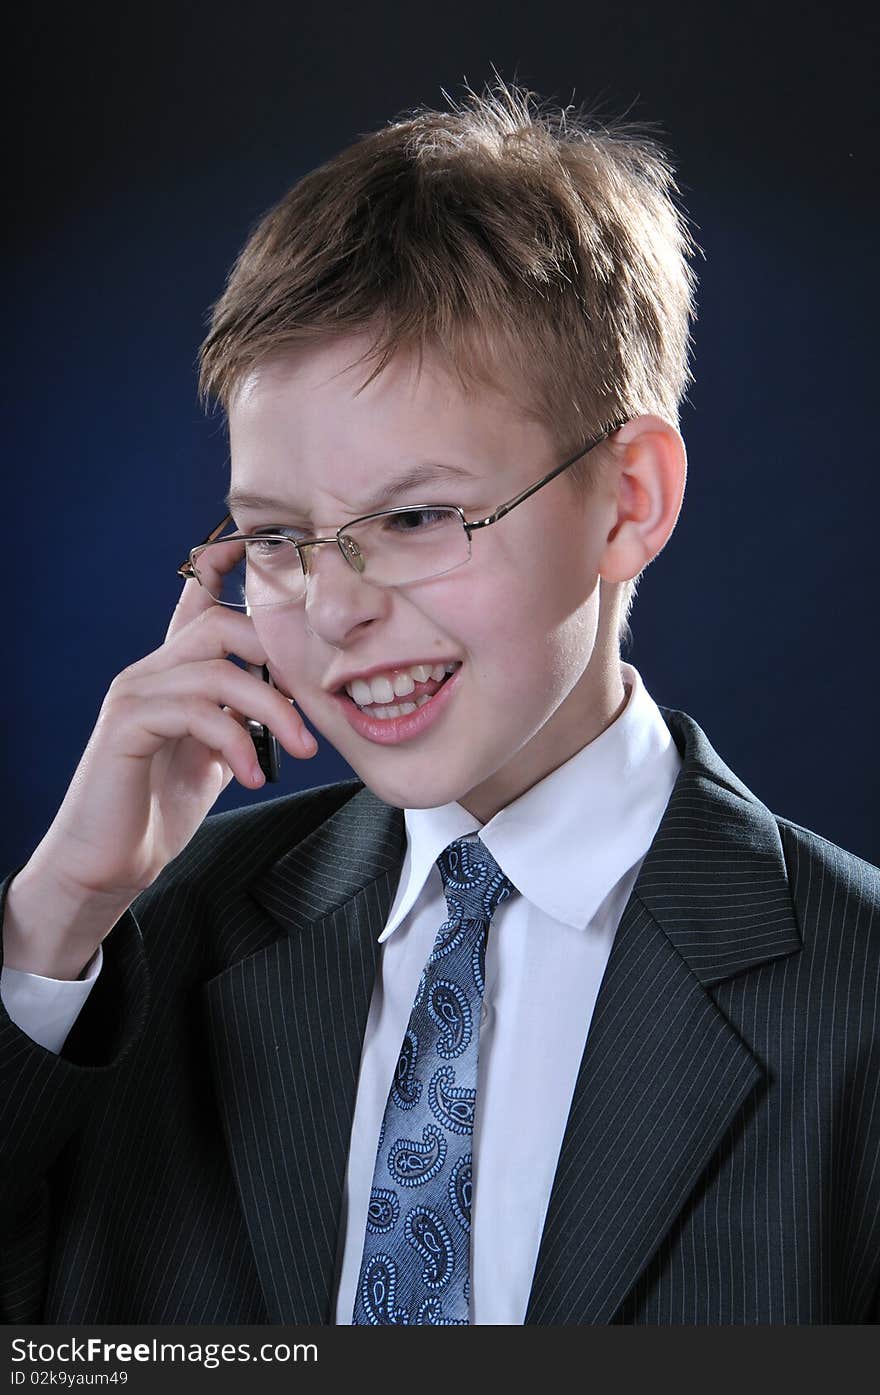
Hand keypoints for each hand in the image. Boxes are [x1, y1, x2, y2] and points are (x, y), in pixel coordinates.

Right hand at [3, 546, 316, 975]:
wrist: (110, 863)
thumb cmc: (159, 809)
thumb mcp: (215, 754)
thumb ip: (242, 718)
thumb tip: (291, 702)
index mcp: (175, 674)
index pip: (196, 600)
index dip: (227, 565)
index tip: (263, 545)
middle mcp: (151, 673)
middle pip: (219, 623)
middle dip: (277, 656)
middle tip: (314, 703)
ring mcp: (135, 695)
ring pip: (217, 669)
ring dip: (271, 709)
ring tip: (298, 750)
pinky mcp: (126, 725)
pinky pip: (195, 711)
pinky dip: (235, 741)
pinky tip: (250, 776)